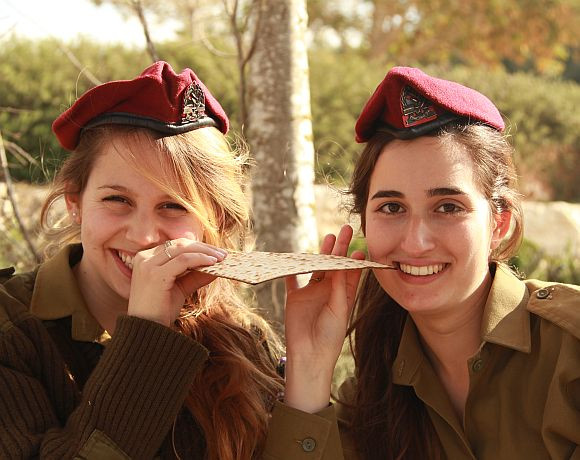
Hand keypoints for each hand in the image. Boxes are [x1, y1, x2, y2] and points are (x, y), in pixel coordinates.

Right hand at [127, 238, 225, 326]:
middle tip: (222, 253)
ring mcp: (148, 265)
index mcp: (146, 258)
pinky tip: (212, 263)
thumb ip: (194, 275)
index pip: (175, 245)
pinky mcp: (155, 275)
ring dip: (205, 252)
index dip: (196, 246)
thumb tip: (215, 265)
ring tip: (221, 258)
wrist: (148, 332)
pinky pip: (183, 260)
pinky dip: (200, 259)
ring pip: (182, 249)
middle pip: (179, 244)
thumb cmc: (161, 311)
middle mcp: (143, 258)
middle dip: (203, 247)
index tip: (215, 251)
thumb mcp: (180, 288)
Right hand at [283, 225, 364, 411]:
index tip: (360, 245)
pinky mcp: (295, 297)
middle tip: (346, 229)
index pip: (351, 272)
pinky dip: (292, 268)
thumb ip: (339, 286)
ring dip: (321, 252)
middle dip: (340, 247)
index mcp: (343, 295)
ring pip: (316, 267)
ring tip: (327, 237)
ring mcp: (311, 292)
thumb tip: (343, 263)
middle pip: (334, 264)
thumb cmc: (330, 336)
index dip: (355, 258)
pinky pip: (292, 279)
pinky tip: (293, 255)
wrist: (310, 354)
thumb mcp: (339, 309)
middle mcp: (328, 291)